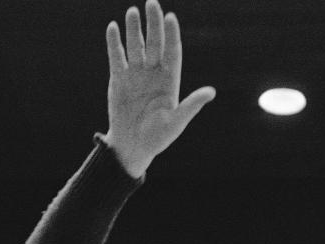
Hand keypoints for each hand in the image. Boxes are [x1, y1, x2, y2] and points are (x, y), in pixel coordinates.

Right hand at [104, 1, 214, 177]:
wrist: (132, 148)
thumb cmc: (157, 138)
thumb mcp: (176, 123)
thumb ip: (191, 105)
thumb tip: (211, 92)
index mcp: (169, 80)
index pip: (172, 51)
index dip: (172, 35)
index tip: (171, 18)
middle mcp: (153, 72)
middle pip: (155, 42)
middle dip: (154, 23)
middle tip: (152, 3)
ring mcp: (136, 74)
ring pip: (136, 46)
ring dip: (134, 29)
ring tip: (132, 11)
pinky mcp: (119, 80)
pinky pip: (117, 57)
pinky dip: (114, 43)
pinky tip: (113, 28)